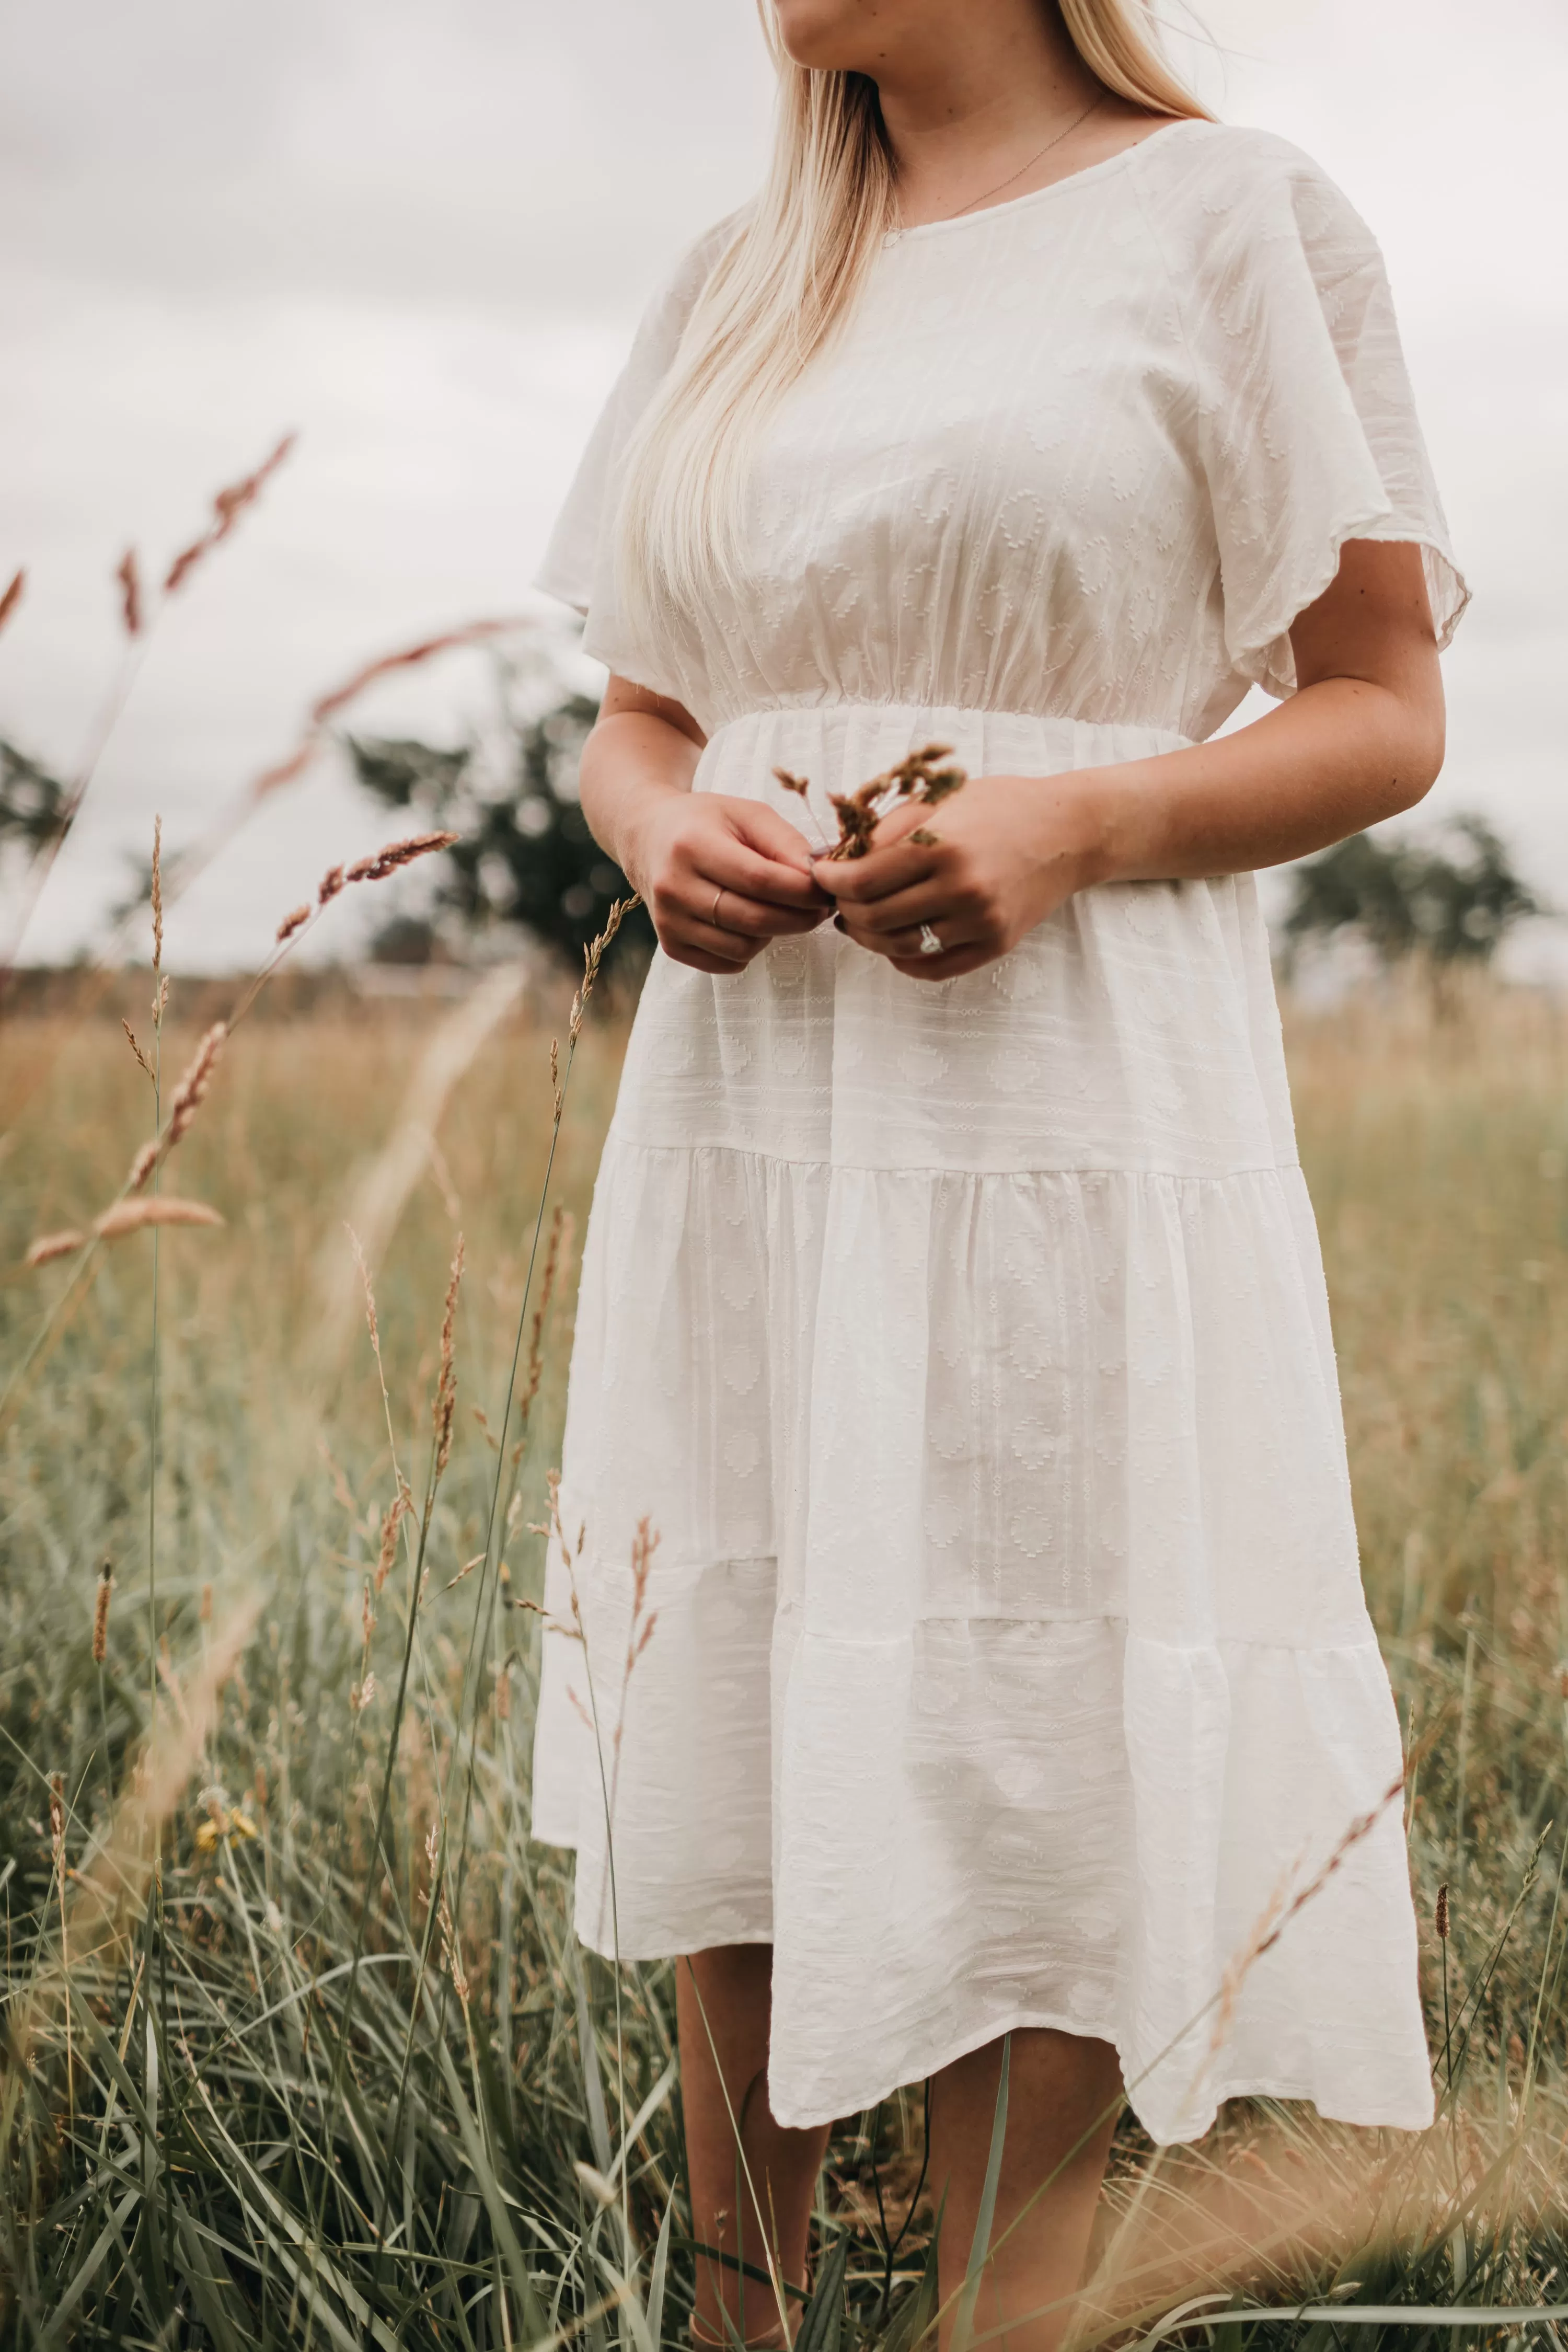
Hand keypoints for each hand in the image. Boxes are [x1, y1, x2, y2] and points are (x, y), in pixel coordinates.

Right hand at [626, 790, 831, 974]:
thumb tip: (820, 876)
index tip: (827, 889)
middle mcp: (674, 887)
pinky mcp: (670, 945)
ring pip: (744, 947)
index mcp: (693, 845)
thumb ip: (786, 842)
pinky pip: (728, 963)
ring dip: (774, 933)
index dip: (803, 890)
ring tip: (778, 909)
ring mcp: (669, 921)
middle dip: (799, 917)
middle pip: (754, 919)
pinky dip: (750, 948)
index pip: (760, 880)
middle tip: (819, 907)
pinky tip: (749, 923)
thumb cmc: (705, 822)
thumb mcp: (747, 814)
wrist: (648, 837)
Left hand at [813, 771, 1112, 979]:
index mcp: (942, 845)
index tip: (822, 875)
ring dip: (869, 937)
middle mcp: (962, 888)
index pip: (862, 880)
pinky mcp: (995, 945)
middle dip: (845, 908)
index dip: (831, 881)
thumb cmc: (999, 807)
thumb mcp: (940, 801)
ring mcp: (980, 922)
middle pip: (874, 917)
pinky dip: (903, 959)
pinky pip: (932, 967)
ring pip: (899, 946)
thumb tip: (837, 857)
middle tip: (839, 898)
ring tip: (860, 920)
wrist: (1067, 832)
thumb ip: (887, 830)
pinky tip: (895, 941)